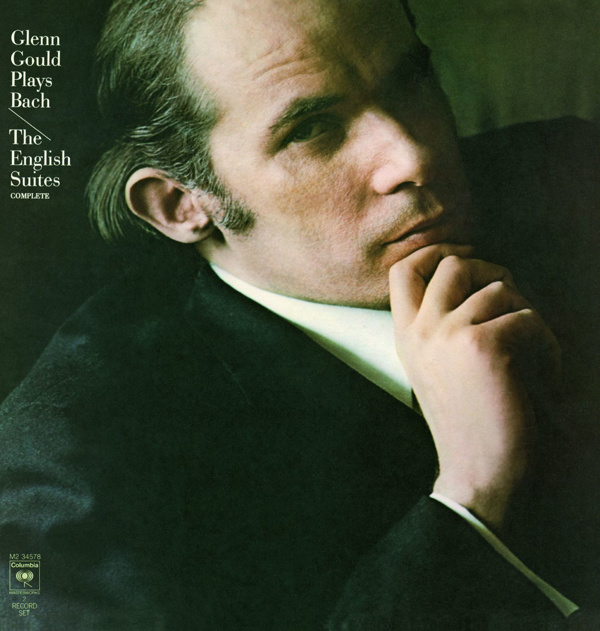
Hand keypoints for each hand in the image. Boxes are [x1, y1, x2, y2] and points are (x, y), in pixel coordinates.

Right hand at [390, 245, 559, 528]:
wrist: (478, 471)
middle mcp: (421, 330)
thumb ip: (442, 325)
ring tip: (532, 351)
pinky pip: (527, 317)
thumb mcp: (437, 367)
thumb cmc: (468, 420)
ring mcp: (447, 334)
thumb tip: (482, 282)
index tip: (466, 261)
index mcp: (406, 336)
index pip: (402, 270)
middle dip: (490, 272)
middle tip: (511, 304)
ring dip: (526, 314)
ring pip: (498, 288)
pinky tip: (544, 374)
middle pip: (452, 264)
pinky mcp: (483, 345)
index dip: (436, 253)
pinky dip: (547, 344)